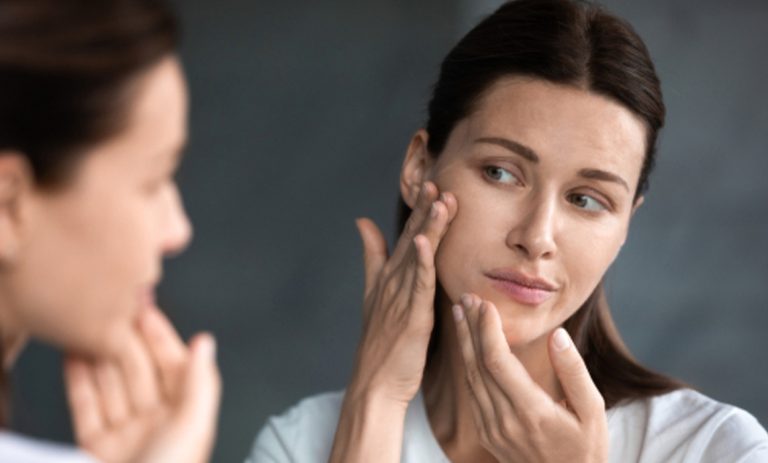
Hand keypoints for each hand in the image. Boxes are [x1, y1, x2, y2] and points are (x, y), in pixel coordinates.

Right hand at [63, 306, 220, 462]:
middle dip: (126, 340)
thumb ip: (199, 382)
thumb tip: (206, 342)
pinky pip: (87, 407)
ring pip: (111, 385)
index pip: (173, 365)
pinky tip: (74, 359)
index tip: (146, 308)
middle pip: (138, 371)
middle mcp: (156, 423)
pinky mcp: (96, 449)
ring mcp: (126, 436)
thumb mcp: (192, 427)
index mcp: (185, 416)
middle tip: (111, 311)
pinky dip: (79, 382)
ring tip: (88, 327)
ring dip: (100, 355)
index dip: (160, 335)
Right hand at [347, 181, 456, 405]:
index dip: (419, 211)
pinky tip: (424, 241)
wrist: (374, 383)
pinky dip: (421, 262)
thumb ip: (371, 256)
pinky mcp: (411, 316)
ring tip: (439, 199)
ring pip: (418, 256)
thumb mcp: (373, 293)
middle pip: (412, 239)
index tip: (432, 184)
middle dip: (424, 210)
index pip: (407, 236)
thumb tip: (362, 221)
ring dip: (428, 227)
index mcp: (390, 277)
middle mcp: (393, 282)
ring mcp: (400, 298)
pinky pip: (418, 284)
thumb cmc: (380, 343)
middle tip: (436, 181)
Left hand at [453, 294, 607, 461]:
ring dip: (464, 343)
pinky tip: (468, 346)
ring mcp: (492, 429)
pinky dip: (468, 364)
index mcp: (531, 411)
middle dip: (470, 328)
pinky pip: (472, 393)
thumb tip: (557, 335)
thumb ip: (574, 372)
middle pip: (477, 365)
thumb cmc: (586, 449)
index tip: (486, 303)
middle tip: (466, 297)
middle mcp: (505, 421)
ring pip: (470, 378)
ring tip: (460, 314)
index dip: (487, 329)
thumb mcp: (593, 411)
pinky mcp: (487, 434)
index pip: (497, 361)